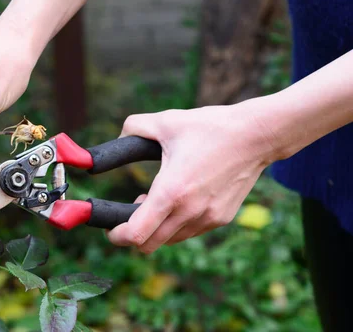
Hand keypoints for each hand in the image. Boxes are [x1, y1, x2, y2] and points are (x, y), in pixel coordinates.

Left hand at [106, 102, 277, 253]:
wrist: (256, 135)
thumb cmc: (211, 127)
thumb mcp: (166, 121)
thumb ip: (133, 128)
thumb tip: (117, 138)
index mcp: (171, 191)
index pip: (136, 234)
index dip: (117, 236)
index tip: (110, 228)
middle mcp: (190, 212)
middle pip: (149, 245)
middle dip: (133, 234)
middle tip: (129, 211)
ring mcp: (207, 219)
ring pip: (169, 240)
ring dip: (155, 228)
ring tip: (155, 200)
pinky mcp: (221, 219)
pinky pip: (188, 232)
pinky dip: (175, 224)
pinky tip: (178, 200)